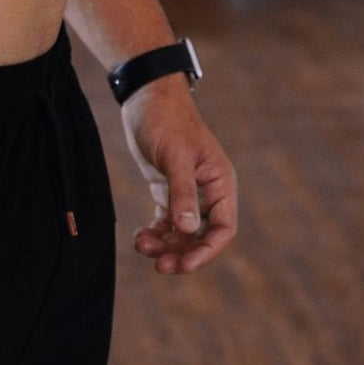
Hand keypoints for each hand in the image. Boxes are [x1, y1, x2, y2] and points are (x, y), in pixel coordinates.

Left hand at [121, 76, 238, 273]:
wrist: (145, 97)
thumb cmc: (165, 121)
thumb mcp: (174, 158)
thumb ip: (182, 194)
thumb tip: (189, 229)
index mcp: (220, 182)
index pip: (223, 228)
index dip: (206, 251)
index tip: (183, 266)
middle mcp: (208, 190)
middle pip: (201, 235)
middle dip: (181, 252)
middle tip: (159, 266)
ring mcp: (187, 191)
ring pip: (181, 231)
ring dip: (165, 244)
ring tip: (141, 246)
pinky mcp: (167, 189)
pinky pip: (165, 221)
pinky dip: (155, 233)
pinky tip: (140, 237)